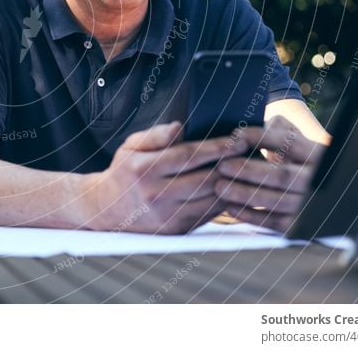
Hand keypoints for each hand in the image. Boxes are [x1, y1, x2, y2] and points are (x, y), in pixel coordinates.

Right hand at [81, 122, 251, 233]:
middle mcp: (156, 194)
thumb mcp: (131, 146)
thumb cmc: (124, 171)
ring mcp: (167, 216)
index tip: (239, 139)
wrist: (106, 209)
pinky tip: (233, 188)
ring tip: (248, 170)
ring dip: (233, 185)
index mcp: (144, 169)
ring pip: (211, 200)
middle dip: (232, 165)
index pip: (189, 156)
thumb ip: (156, 135)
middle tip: (251, 153)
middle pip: (205, 179)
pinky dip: (224, 201)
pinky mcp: (176, 231)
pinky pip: (209, 215)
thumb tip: (180, 126)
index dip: (217, 147)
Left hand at [214, 116, 327, 230]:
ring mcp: (310, 203)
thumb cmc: (290, 154)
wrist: (310, 185)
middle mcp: (316, 179)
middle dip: (250, 170)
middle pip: (282, 176)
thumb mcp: (292, 136)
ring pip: (278, 201)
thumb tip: (249, 129)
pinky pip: (276, 223)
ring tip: (220, 187)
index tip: (235, 135)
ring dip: (246, 195)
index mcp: (316, 154)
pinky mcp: (299, 224)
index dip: (262, 138)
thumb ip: (277, 128)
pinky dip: (252, 216)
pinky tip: (229, 208)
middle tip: (223, 166)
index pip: (290, 143)